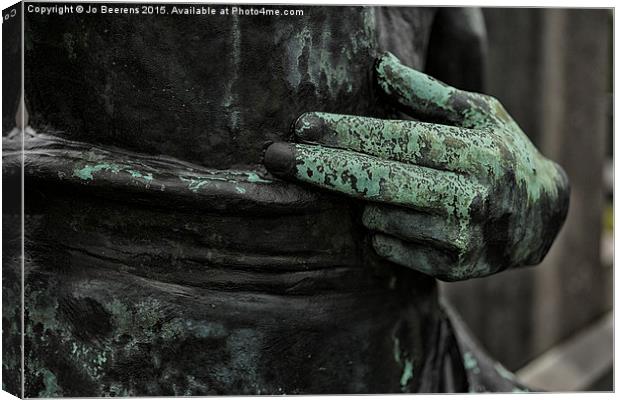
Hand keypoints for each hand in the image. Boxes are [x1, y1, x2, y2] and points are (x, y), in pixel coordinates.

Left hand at [264, 52, 569, 280]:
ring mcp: (460, 238)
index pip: (396, 140)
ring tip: (387, 189)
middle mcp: (467, 197)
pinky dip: (381, 231)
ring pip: (376, 217)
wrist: (541, 218)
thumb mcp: (479, 113)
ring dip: (364, 202)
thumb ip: (427, 94)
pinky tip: (397, 217)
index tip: (302, 126)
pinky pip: (389, 248)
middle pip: (376, 182)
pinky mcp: (453, 268)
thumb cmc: (501, 154)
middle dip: (319, 168)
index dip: (345, 133)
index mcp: (472, 152)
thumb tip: (379, 67)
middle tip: (273, 158)